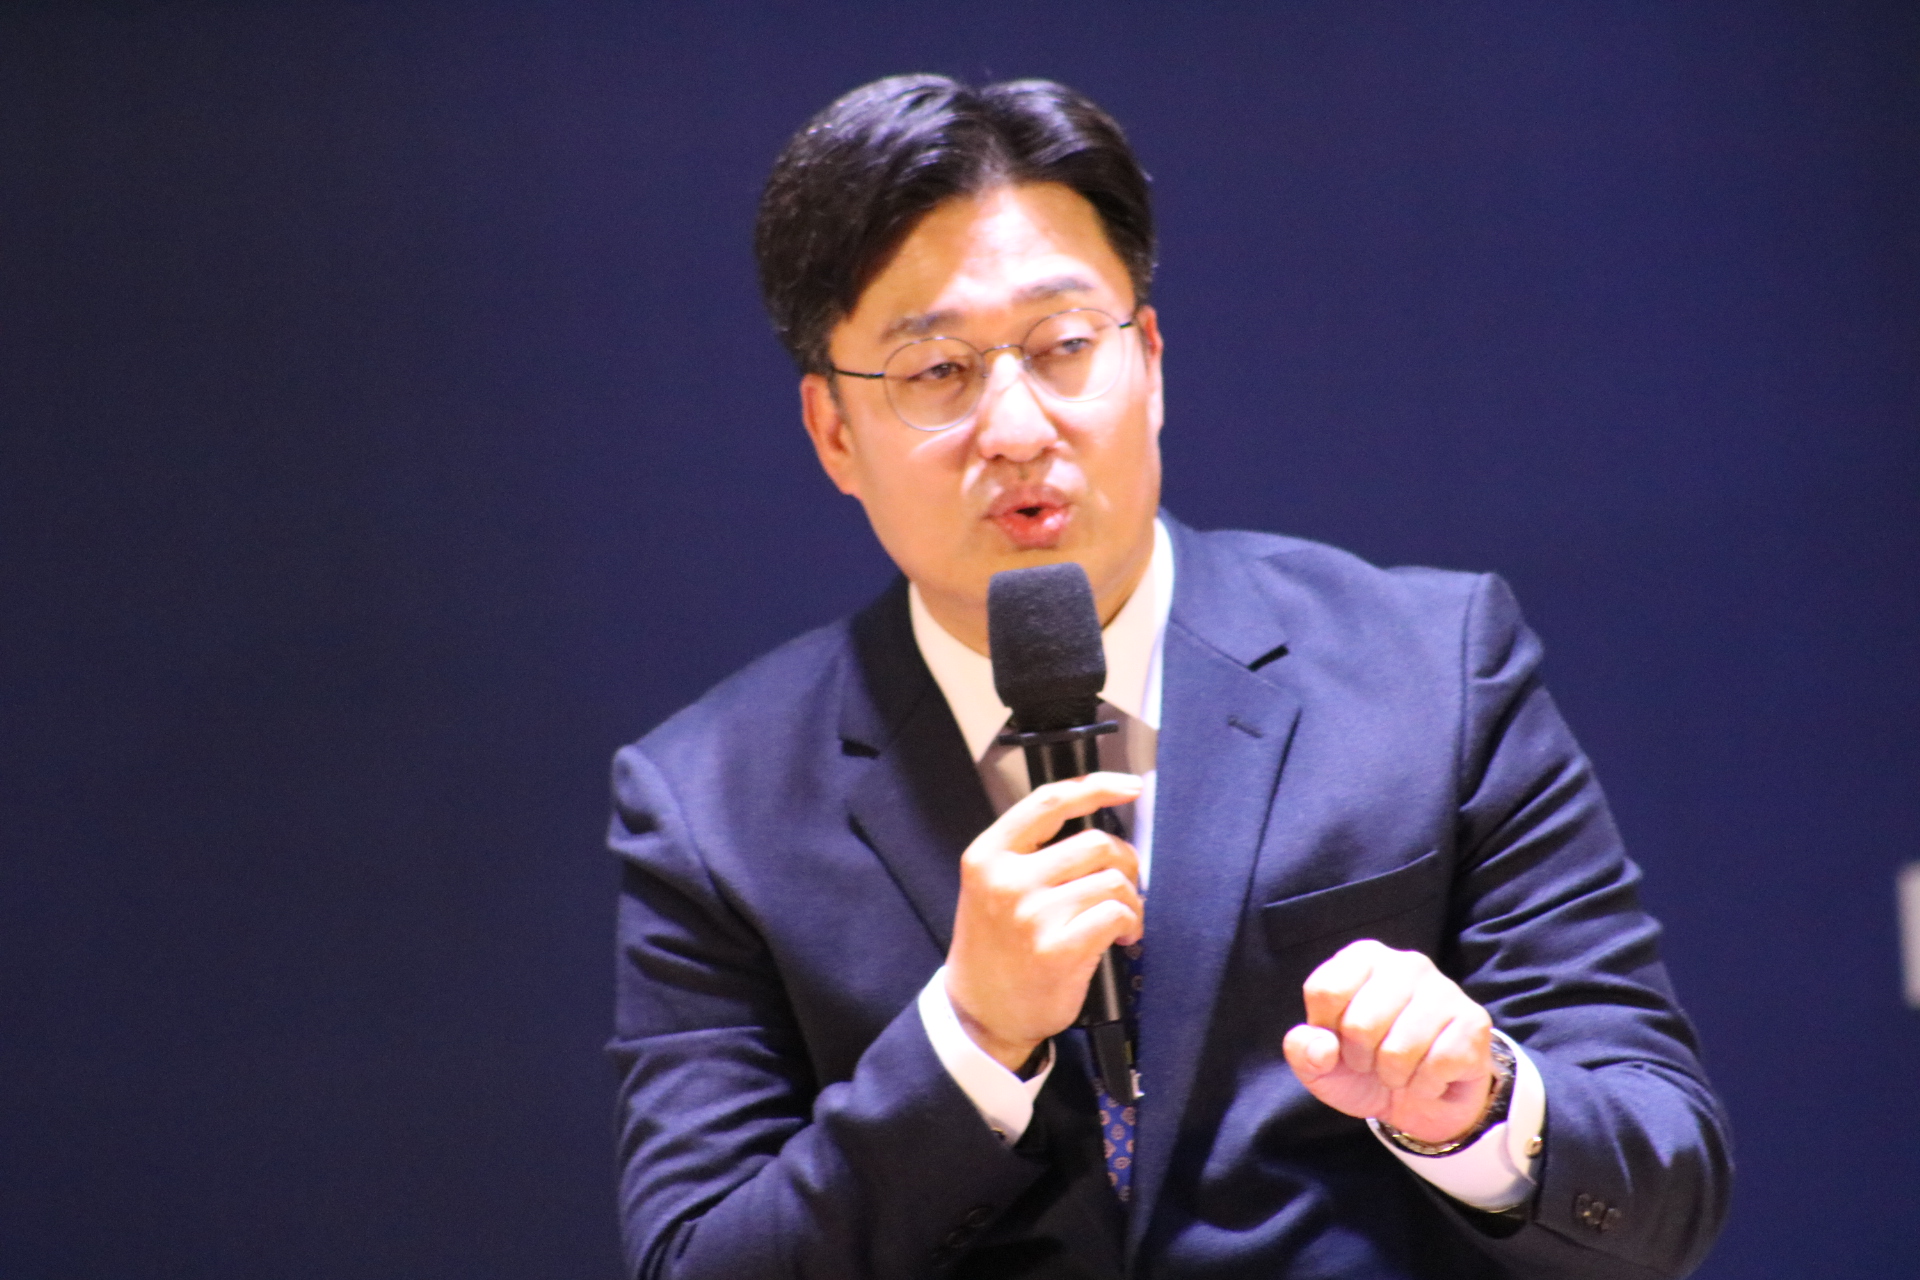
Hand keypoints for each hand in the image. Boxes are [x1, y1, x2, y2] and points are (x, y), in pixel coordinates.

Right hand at [945, 772, 1144, 1071]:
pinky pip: (1117, 914)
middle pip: (1095, 842)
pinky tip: (1122, 937)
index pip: (1049, 802)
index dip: (1096, 787)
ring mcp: (1032, 915)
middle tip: (1123, 883)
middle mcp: (1007, 880)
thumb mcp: (991, 885)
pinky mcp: (1059, 949)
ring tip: (1122, 916)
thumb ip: (1031, 851)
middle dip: (1124, 861)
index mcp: (988, 855)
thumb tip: (1100, 819)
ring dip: (1131, 898)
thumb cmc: (995, 945)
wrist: (981, 1012)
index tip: (1128, 786)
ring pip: (1112, 880)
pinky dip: (1131, 923)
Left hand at [1282, 939, 1494, 1145]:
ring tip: (1401, 1070)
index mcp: (1363, 958)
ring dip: (1394, 1076)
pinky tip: (1430, 1076)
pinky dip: (1426, 1085)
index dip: (1326, 1032)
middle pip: (1359, 1024)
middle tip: (1374, 1060)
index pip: (1324, 991)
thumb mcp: (1319, 1065)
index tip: (1339, 1041)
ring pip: (1399, 1050)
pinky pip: (1437, 1066)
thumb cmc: (1365, 1071)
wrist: (1420, 1103)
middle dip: (1361, 1059)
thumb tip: (1321, 1048)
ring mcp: (1444, 990)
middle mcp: (1406, 964)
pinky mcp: (1474, 1022)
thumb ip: (1302, 1051)